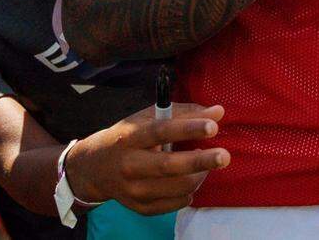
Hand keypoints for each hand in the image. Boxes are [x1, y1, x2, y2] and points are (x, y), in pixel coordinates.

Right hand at [66, 102, 229, 214]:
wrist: (94, 167)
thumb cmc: (128, 136)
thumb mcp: (148, 117)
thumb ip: (184, 113)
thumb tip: (219, 112)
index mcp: (130, 137)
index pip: (161, 131)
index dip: (188, 128)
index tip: (214, 126)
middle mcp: (129, 164)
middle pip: (168, 166)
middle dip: (199, 161)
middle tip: (224, 156)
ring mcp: (132, 189)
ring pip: (174, 188)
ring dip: (198, 176)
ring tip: (205, 165)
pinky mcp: (137, 206)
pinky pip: (171, 204)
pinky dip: (187, 194)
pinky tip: (189, 181)